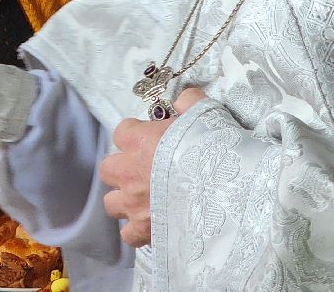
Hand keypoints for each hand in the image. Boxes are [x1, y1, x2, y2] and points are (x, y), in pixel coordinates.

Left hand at [100, 88, 204, 246]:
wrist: (224, 189)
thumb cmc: (212, 148)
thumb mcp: (202, 113)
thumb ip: (187, 102)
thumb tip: (183, 99)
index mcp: (138, 141)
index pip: (121, 131)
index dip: (136, 133)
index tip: (152, 136)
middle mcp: (129, 172)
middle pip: (108, 168)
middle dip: (122, 168)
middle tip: (145, 168)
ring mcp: (134, 203)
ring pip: (111, 203)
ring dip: (125, 200)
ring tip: (145, 198)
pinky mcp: (144, 230)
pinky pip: (128, 234)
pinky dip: (137, 230)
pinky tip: (152, 224)